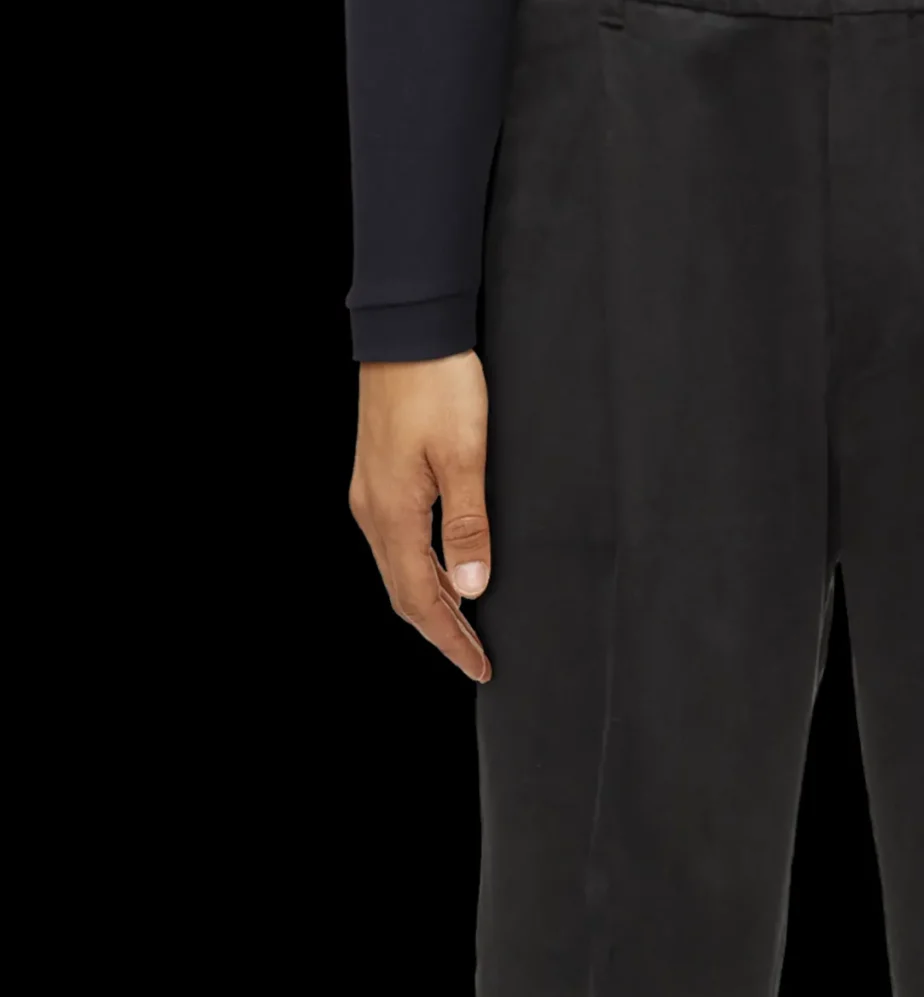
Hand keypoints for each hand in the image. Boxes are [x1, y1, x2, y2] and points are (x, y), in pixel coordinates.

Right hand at [349, 353, 492, 681]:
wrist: (408, 330)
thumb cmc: (437, 384)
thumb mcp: (465, 457)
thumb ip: (469, 527)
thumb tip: (473, 589)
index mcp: (392, 513)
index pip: (421, 599)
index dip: (451, 638)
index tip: (479, 666)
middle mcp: (373, 510)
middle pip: (404, 592)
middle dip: (440, 630)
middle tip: (475, 658)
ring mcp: (371, 494)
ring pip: (399, 569)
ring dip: (432, 602)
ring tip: (465, 627)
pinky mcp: (378, 477)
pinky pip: (397, 543)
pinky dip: (422, 571)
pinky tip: (445, 573)